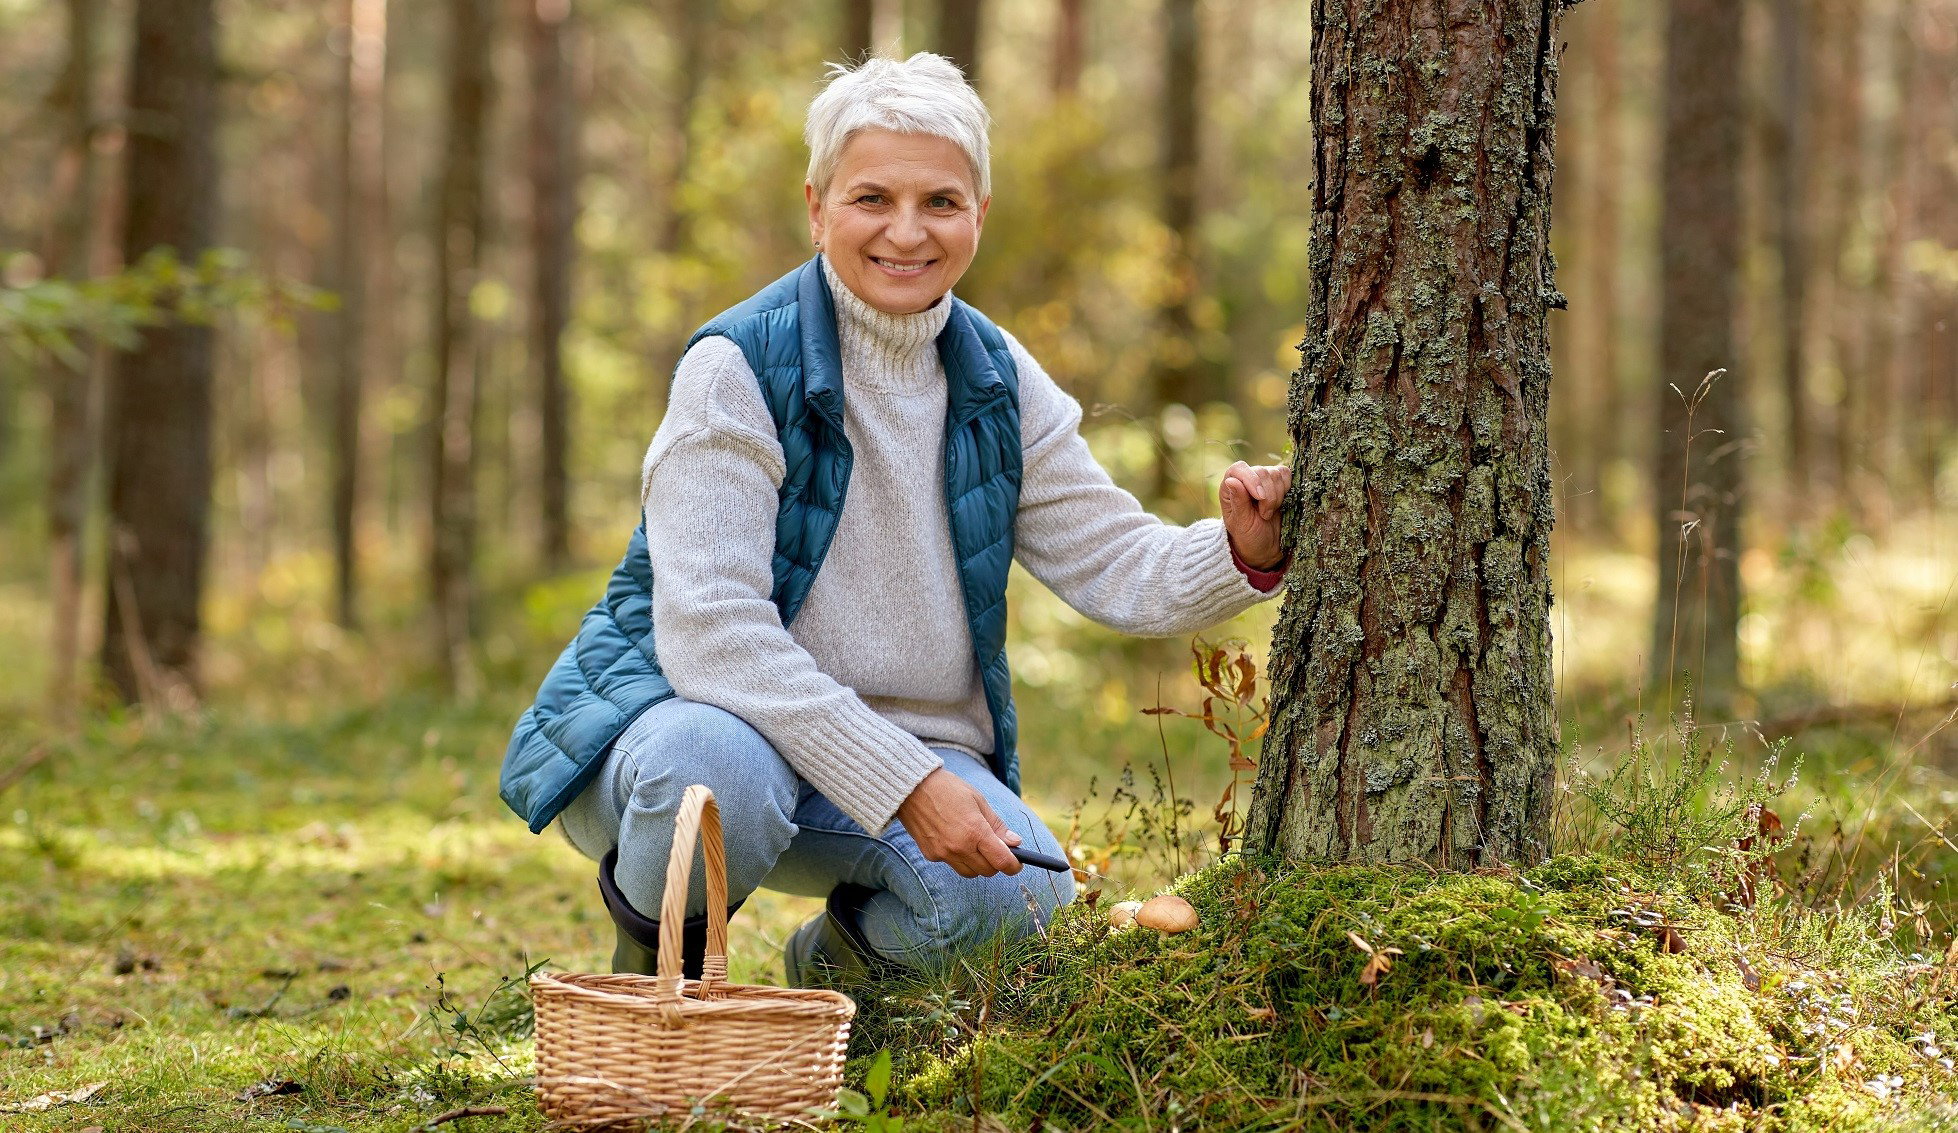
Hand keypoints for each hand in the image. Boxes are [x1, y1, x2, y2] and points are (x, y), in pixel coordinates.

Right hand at [895, 768, 1022, 877]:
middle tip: (995, 849)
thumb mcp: (978, 801)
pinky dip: (959, 858)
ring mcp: (943, 853)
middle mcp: (960, 847)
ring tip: (974, 844)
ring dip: (978, 864)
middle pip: (988, 871)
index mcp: (975, 831)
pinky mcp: (931, 855)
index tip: (1017, 863)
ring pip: (970, 873)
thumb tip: (1015, 842)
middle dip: (996, 863)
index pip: (1002, 861)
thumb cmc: (948, 789)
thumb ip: (997, 825)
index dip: (1013, 865)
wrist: (912, 788)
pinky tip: (954, 840)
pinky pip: (952, 864)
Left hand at [1219, 460, 1290, 569]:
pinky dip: (1287, 489)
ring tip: (1269, 512)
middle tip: (1264, 515)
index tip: (1260, 498)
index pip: (1239, 469)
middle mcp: (1246, 478)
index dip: (1251, 480)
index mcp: (1229, 487)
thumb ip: (1238, 501)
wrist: (1266, 546)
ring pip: (1276, 473)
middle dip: (1268, 496)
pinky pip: (1287, 475)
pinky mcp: (1279, 482)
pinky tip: (1281, 503)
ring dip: (1277, 496)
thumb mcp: (1241, 523)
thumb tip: (1231, 480)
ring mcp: (1263, 479)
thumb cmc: (1248, 536)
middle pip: (1262, 472)